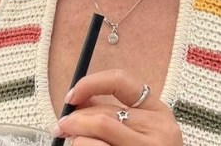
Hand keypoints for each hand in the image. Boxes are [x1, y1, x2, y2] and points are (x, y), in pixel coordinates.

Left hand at [52, 69, 182, 145]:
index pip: (120, 81)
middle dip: (75, 119)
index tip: (71, 96)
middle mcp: (158, 129)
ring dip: (76, 137)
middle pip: (103, 113)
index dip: (90, 84)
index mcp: (159, 112)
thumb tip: (78, 100)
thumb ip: (114, 113)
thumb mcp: (142, 131)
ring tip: (71, 142)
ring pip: (97, 131)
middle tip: (61, 126)